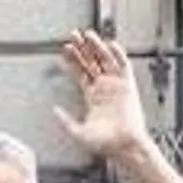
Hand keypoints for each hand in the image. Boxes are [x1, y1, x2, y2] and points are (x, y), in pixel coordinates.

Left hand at [55, 30, 150, 157]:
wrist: (122, 146)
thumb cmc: (103, 144)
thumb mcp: (76, 132)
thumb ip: (65, 121)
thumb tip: (54, 110)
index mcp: (91, 97)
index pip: (80, 73)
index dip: (72, 61)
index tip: (64, 50)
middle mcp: (103, 89)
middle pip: (91, 63)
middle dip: (82, 49)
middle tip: (73, 36)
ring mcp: (116, 86)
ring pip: (105, 61)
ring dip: (97, 47)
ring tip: (87, 35)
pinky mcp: (129, 86)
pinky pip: (124, 66)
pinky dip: (118, 55)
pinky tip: (110, 45)